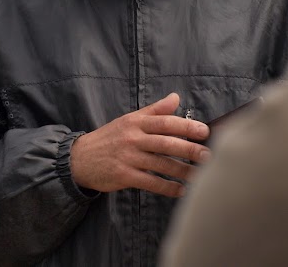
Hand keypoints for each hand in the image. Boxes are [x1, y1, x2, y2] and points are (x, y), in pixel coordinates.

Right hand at [70, 93, 209, 197]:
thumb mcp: (129, 119)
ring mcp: (128, 157)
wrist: (80, 158)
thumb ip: (154, 110)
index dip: (185, 126)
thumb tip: (176, 97)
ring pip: (160, 164)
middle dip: (188, 149)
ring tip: (201, 176)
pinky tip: (181, 190)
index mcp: (135, 122)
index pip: (164, 122)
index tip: (204, 131)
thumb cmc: (109, 138)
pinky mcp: (123, 175)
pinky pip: (150, 182)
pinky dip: (167, 187)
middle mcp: (132, 138)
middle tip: (208, 155)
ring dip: (182, 171)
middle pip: (165, 143)